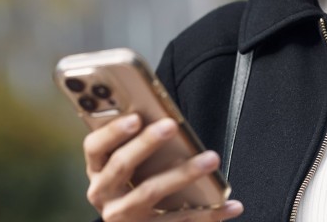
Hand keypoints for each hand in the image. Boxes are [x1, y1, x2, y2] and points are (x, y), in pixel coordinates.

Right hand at [83, 114, 243, 220]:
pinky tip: (232, 205)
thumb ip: (137, 144)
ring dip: (184, 173)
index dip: (112, 131)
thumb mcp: (126, 167)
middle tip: (172, 125)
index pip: (95, 147)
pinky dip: (209, 214)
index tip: (135, 117)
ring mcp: (123, 216)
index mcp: (98, 170)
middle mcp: (104, 194)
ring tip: (211, 159)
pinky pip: (178, 221)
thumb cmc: (136, 184)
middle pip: (122, 165)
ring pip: (151, 191)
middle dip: (147, 143)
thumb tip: (166, 117)